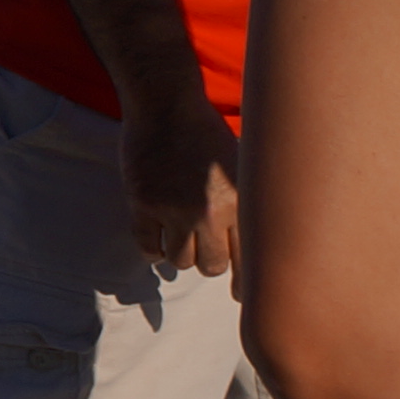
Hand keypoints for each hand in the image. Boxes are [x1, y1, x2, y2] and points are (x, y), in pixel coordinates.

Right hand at [117, 94, 243, 278]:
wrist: (166, 104)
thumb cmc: (208, 134)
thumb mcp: (241, 168)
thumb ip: (246, 205)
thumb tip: (257, 248)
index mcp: (239, 203)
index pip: (248, 262)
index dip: (245, 284)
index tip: (240, 295)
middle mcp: (208, 211)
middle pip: (211, 266)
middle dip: (209, 261)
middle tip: (205, 249)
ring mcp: (172, 208)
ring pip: (180, 260)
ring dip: (181, 254)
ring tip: (181, 239)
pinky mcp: (142, 202)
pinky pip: (147, 245)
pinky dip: (152, 249)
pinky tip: (158, 239)